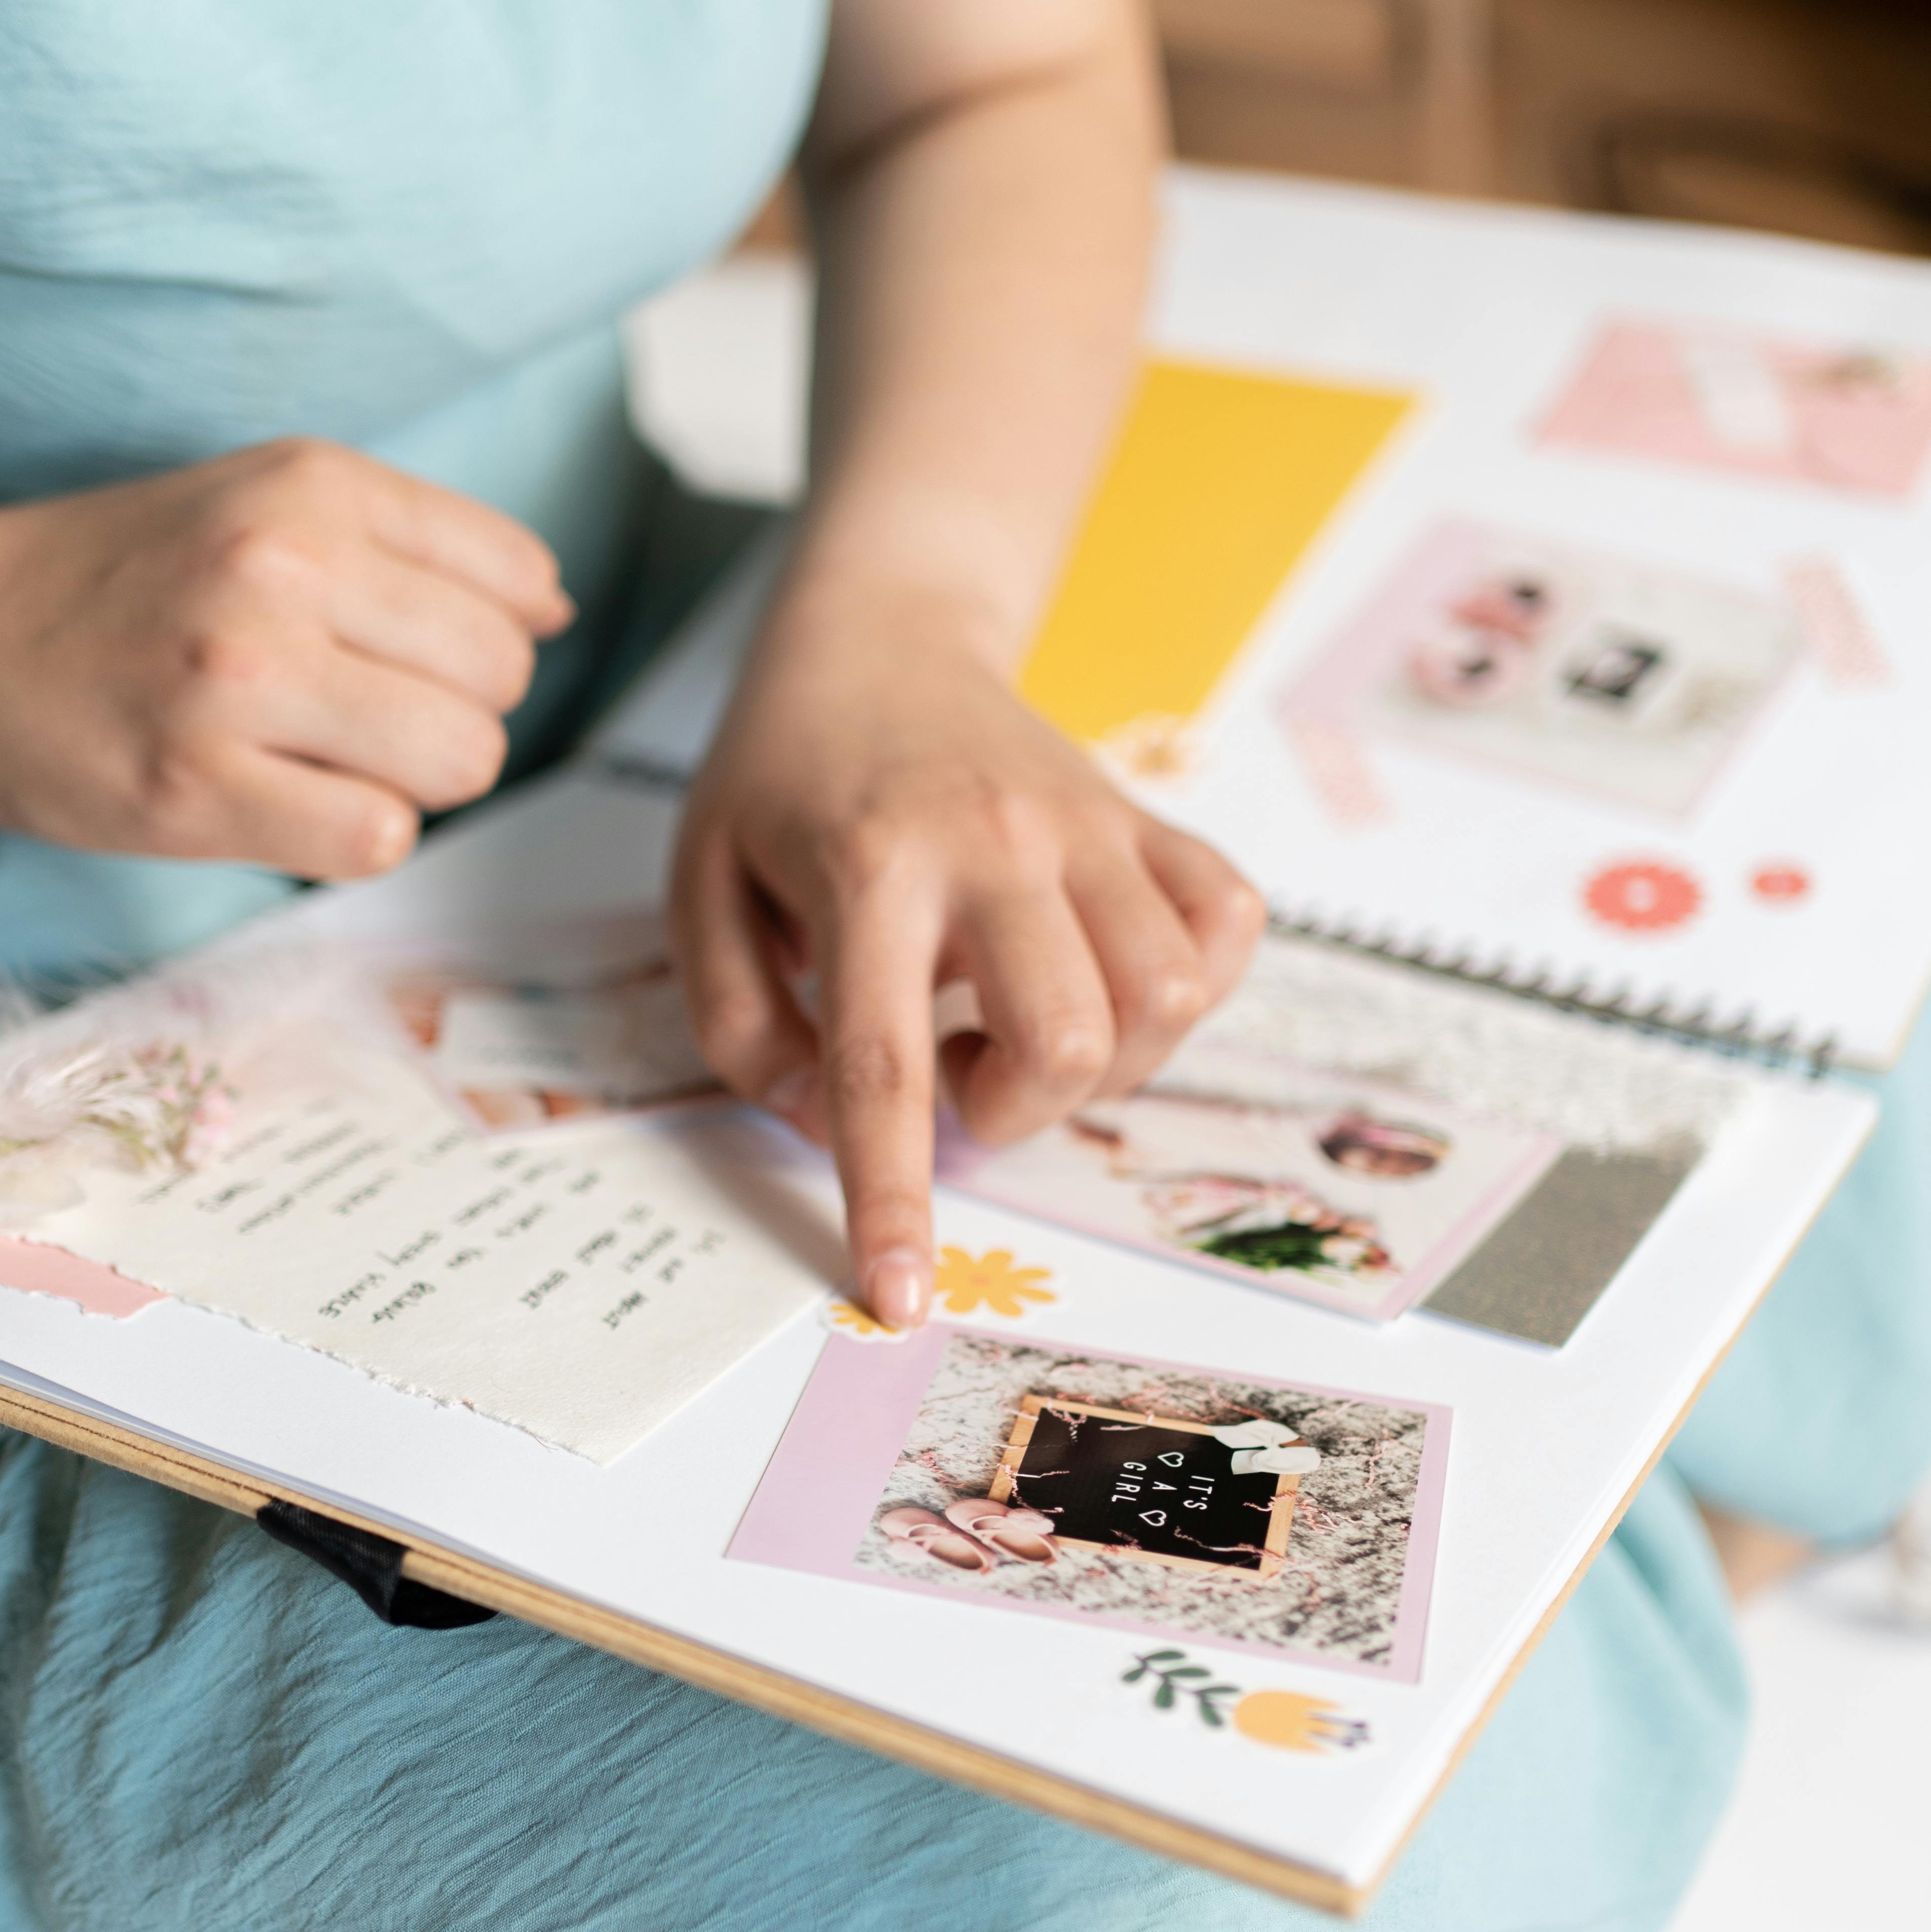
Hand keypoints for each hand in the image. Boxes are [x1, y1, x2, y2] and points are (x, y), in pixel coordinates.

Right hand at [0, 439, 572, 876]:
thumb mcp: (264, 501)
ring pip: (459, 761)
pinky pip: (379, 837)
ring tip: (321, 757)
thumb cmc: (118, 582)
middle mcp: (285, 566)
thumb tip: (553, 606)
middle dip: (455, 714)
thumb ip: (411, 543)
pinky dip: (354, 836)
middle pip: (500, 678)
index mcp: (314, 485)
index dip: (490, 635)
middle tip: (361, 717)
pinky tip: (283, 802)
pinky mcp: (199, 788)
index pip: (518, 577)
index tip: (415, 654)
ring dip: (411, 781)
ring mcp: (241, 679)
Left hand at [671, 593, 1264, 1326]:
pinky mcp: (1146, 816)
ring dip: (1098, 1060)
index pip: (883, 1069)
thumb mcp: (703, 886)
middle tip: (955, 1062)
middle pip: (1064, 1039)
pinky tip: (1104, 977)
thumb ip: (739, 1023)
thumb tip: (823, 1126)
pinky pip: (1227, 927)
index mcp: (869, 869)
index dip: (893, 1200)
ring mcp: (1087, 824)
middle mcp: (995, 843)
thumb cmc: (782, 774)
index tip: (901, 1298)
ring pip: (1165, 999)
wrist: (880, 633)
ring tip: (1017, 1017)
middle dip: (1013, 1108)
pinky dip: (1187, 984)